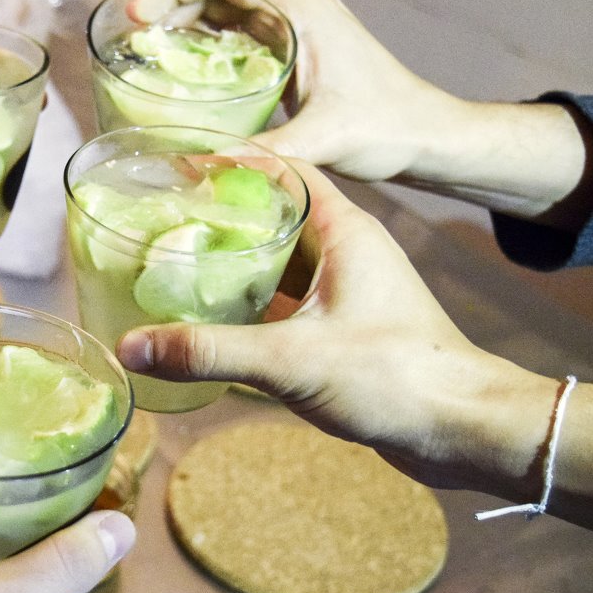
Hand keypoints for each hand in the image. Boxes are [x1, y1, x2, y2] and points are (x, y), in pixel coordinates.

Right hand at [115, 160, 556, 496]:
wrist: (461, 431)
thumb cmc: (395, 376)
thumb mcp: (290, 359)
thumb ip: (207, 350)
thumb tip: (130, 347)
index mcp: (343, 230)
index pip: (281, 168)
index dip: (229, 162)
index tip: (176, 166)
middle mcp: (345, 251)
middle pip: (271, 213)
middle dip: (217, 215)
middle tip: (159, 218)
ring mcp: (344, 291)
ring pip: (275, 261)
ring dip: (230, 263)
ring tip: (171, 263)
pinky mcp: (341, 328)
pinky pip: (282, 303)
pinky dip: (246, 304)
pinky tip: (208, 318)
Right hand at [154, 0, 464, 182]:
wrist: (425, 134)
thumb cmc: (387, 126)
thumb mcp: (322, 141)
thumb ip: (262, 152)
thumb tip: (200, 165)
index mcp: (301, 7)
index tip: (139, 9)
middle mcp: (296, 4)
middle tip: (131, 30)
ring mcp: (296, 21)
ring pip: (226, 1)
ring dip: (184, 15)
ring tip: (146, 45)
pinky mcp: (294, 43)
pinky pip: (238, 26)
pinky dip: (205, 36)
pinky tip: (183, 65)